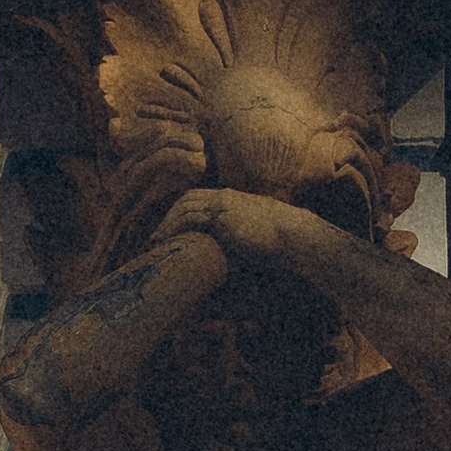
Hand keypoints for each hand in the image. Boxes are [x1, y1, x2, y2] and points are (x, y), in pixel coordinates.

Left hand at [160, 186, 329, 271]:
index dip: (183, 210)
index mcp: (234, 199)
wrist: (294, 236)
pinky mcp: (222, 216)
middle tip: (158, 232)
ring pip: (185, 206)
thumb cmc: (281, 240)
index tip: (172, 226)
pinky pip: (189, 217)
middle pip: (188, 199)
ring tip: (156, 238)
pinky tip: (164, 238)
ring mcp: (223, 204)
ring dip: (168, 222)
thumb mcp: (257, 233)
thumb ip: (241, 235)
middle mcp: (226, 197)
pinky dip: (173, 226)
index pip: (200, 197)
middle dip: (171, 214)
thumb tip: (235, 253)